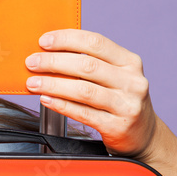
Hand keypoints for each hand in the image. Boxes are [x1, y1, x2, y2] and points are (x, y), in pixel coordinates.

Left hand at [25, 29, 160, 160]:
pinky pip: (83, 113)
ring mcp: (127, 104)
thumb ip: (91, 64)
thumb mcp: (115, 77)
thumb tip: (50, 53)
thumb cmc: (120, 101)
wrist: (144, 136)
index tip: (44, 41)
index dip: (67, 39)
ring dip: (53, 84)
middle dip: (54, 62)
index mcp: (129, 62)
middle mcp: (132, 81)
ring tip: (33, 83)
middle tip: (32, 62)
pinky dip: (61, 105)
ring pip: (83, 90)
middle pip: (87, 65)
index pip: (96, 42)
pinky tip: (46, 99)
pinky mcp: (117, 126)